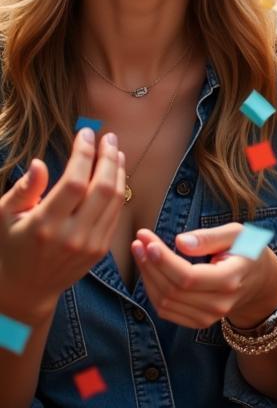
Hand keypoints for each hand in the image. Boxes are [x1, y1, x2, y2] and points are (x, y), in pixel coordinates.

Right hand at [0, 128, 124, 320]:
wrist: (24, 290)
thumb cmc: (9, 246)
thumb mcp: (4, 217)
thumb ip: (24, 189)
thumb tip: (40, 163)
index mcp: (44, 225)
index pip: (74, 182)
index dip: (83, 154)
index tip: (85, 133)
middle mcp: (71, 236)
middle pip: (101, 188)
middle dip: (108, 157)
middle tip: (108, 136)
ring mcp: (89, 245)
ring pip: (114, 199)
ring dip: (118, 170)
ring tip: (115, 150)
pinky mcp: (100, 250)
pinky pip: (116, 214)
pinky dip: (118, 190)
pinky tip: (115, 173)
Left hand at [132, 223, 276, 330]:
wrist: (260, 283)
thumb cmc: (248, 251)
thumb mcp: (238, 233)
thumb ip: (210, 237)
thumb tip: (179, 241)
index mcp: (230, 280)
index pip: (188, 277)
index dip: (163, 261)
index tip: (147, 240)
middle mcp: (218, 304)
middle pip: (172, 290)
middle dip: (150, 264)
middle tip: (138, 240)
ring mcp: (208, 317)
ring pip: (164, 302)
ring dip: (147, 276)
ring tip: (140, 251)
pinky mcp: (198, 322)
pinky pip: (166, 310)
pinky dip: (153, 289)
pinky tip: (150, 269)